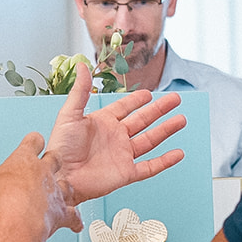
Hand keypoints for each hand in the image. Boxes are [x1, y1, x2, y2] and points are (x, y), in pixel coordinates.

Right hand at [0, 133, 81, 238]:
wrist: (18, 221)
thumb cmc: (0, 202)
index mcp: (22, 161)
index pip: (32, 141)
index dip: (33, 140)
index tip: (34, 139)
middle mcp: (42, 172)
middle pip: (54, 158)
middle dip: (52, 160)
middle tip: (50, 162)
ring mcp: (54, 191)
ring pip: (67, 184)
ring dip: (65, 188)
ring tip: (63, 192)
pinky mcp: (61, 211)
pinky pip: (72, 215)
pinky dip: (74, 220)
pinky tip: (75, 224)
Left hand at [46, 63, 185, 203]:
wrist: (61, 177)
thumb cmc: (60, 148)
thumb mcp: (69, 114)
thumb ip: (80, 90)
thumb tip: (82, 64)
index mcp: (103, 123)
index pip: (124, 108)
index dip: (136, 100)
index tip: (149, 92)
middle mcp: (115, 138)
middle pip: (143, 120)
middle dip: (159, 110)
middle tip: (175, 99)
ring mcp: (123, 155)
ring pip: (150, 140)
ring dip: (166, 130)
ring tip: (181, 119)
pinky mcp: (126, 173)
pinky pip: (150, 167)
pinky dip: (165, 161)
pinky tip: (178, 153)